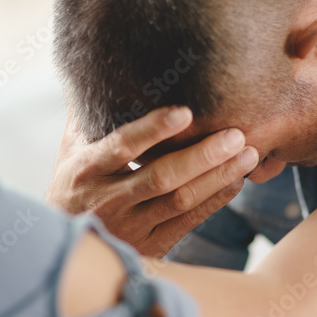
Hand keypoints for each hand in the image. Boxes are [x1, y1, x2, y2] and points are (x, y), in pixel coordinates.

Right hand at [46, 106, 259, 256]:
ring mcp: (129, 227)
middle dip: (202, 156)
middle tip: (235, 135)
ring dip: (218, 177)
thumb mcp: (71, 151)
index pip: (122, 146)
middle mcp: (107, 201)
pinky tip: (236, 180)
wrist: (68, 248)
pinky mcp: (150, 247)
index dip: (153, 130)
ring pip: (180, 201)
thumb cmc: (73, 187)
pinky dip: (215, 200)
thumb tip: (100, 67)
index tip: (185, 112)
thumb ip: (88, 115)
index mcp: (85, 170)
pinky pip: (189, 222)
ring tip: (248, 155)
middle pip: (160, 177)